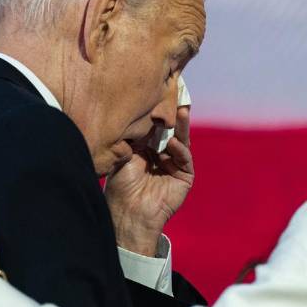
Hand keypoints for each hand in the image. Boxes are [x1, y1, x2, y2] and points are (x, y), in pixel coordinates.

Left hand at [105, 105, 193, 254]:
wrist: (128, 213)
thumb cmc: (120, 186)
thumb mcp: (125, 155)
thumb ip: (136, 136)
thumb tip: (142, 111)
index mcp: (146, 149)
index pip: (155, 127)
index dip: (158, 113)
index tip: (160, 93)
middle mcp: (161, 155)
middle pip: (171, 130)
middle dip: (174, 115)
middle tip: (177, 95)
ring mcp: (174, 165)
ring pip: (181, 141)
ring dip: (181, 127)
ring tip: (180, 112)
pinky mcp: (184, 177)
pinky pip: (185, 159)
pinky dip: (180, 150)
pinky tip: (172, 144)